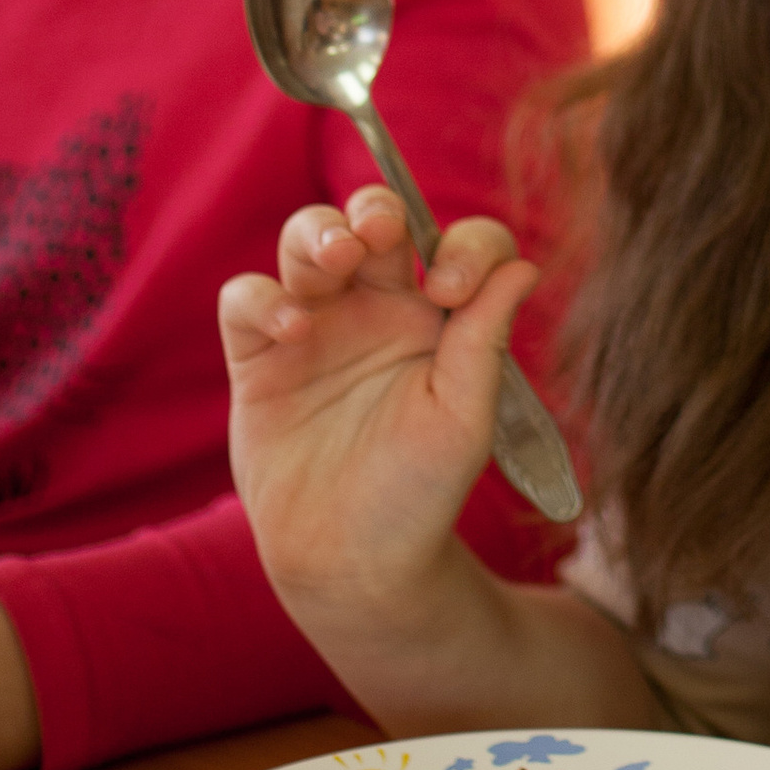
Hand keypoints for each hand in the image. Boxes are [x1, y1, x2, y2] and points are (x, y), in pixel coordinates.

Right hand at [220, 186, 536, 620]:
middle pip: (374, 217)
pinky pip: (245, 297)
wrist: (354, 561)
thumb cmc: (419, 493)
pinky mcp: (259, 358)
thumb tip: (524, 266)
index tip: (450, 292)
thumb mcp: (464, 418)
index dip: (460, 246)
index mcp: (438, 315)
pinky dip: (263, 299)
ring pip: (306, 240)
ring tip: (336, 260)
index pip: (458, 242)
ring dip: (317, 232)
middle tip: (379, 236)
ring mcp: (316, 326)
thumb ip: (484, 341)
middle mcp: (377, 308)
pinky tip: (292, 330)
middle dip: (376, 208)